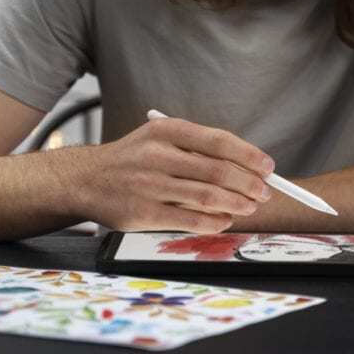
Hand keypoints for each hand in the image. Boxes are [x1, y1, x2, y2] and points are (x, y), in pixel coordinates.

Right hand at [73, 115, 274, 232]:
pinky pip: (190, 220)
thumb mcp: (159, 139)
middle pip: (218, 171)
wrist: (84, 180)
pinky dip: (214, 222)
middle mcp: (157, 155)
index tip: (268, 167)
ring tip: (249, 207)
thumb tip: (246, 166)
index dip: (249, 155)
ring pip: (208, 196)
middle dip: (249, 184)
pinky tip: (224, 221)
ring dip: (236, 204)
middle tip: (264, 192)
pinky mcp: (144, 214)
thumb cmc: (132, 160)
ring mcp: (149, 185)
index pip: (218, 141)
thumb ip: (196, 148)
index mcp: (165, 130)